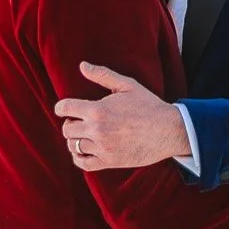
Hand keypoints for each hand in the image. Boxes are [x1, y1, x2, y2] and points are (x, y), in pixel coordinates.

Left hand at [54, 63, 192, 170]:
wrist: (168, 130)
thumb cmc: (148, 105)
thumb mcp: (127, 85)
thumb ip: (102, 75)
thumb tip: (82, 65)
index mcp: (98, 110)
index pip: (65, 108)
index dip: (61, 107)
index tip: (64, 109)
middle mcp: (97, 130)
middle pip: (67, 129)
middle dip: (70, 123)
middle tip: (79, 121)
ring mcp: (102, 148)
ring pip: (73, 146)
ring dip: (75, 139)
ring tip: (84, 134)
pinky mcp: (109, 162)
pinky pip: (83, 163)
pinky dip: (78, 157)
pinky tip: (84, 150)